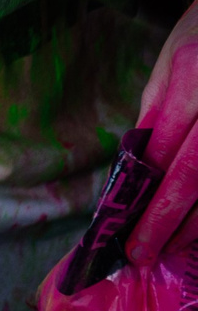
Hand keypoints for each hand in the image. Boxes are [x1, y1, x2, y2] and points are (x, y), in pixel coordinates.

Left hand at [127, 4, 197, 267]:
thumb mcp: (171, 58)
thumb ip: (155, 109)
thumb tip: (137, 159)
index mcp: (194, 79)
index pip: (163, 146)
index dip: (142, 191)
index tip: (121, 224)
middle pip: (195, 176)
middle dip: (165, 220)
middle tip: (139, 253)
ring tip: (170, 247)